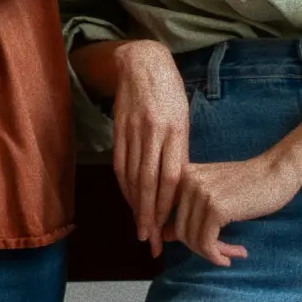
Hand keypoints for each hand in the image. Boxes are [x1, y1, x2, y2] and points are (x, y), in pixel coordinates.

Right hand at [101, 41, 193, 257]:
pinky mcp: (118, 128)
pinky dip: (123, 185)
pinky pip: (119, 163)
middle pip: (149, 182)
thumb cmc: (170, 92)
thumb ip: (178, 150)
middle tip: (149, 238)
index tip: (166, 227)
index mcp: (176, 130)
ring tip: (139, 226)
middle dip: (148, 214)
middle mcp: (153, 132)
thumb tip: (175, 185)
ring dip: (134, 204)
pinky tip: (128, 199)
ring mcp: (133, 130)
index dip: (167, 205)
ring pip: (131, 175)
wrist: (142, 62)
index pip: (170, 177)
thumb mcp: (183, 118)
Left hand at [163, 152, 301, 267]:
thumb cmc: (248, 184)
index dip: (177, 238)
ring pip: (193, 240)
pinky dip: (219, 254)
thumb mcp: (212, 194)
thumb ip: (188, 211)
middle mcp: (186, 181)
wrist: (277, 171)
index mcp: (182, 175)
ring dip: (214, 253)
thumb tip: (163, 235)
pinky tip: (237, 253)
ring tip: (232, 253)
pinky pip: (207, 243)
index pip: (167, 215)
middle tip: (222, 254)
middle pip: (180, 231)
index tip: (199, 249)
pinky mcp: (216, 208)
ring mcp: (200, 193)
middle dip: (201, 249)